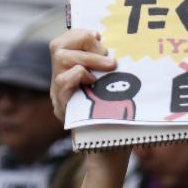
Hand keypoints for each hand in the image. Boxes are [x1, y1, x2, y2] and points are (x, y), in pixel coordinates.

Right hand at [50, 30, 128, 187]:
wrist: (111, 154)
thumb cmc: (119, 121)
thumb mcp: (118, 89)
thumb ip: (113, 70)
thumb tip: (129, 44)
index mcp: (74, 73)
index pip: (66, 41)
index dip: (82, 34)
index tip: (103, 39)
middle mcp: (63, 81)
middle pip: (57, 45)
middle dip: (83, 42)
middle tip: (108, 55)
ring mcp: (61, 94)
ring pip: (59, 59)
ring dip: (87, 58)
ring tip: (109, 67)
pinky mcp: (64, 109)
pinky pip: (62, 83)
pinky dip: (77, 76)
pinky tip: (92, 81)